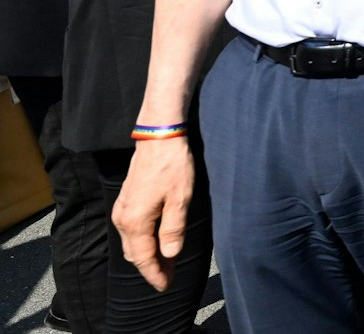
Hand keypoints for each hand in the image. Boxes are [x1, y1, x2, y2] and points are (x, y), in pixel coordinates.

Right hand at [111, 138, 195, 291]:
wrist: (158, 138)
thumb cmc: (172, 167)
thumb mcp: (180, 200)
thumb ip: (173, 230)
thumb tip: (170, 255)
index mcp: (135, 222)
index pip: (144, 258)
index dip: (155, 274)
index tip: (165, 286)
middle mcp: (122, 219)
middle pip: (135, 254)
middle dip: (151, 268)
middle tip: (168, 278)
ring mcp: (121, 210)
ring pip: (131, 243)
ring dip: (146, 255)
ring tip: (165, 263)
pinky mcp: (125, 202)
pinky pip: (130, 232)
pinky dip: (142, 242)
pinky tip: (155, 243)